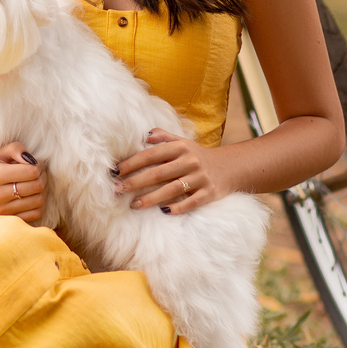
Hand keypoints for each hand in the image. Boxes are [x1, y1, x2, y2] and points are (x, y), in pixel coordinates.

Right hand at [0, 142, 46, 221]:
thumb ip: (16, 149)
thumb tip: (33, 160)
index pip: (31, 172)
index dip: (38, 166)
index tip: (36, 164)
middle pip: (36, 186)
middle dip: (43, 177)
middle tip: (40, 173)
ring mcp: (1, 209)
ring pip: (38, 201)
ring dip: (42, 191)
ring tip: (37, 183)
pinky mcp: (7, 219)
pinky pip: (35, 214)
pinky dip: (38, 205)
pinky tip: (32, 196)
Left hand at [114, 128, 229, 212]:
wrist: (231, 167)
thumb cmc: (197, 156)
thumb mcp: (183, 142)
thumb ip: (163, 137)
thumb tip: (144, 135)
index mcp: (180, 147)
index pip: (151, 155)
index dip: (132, 163)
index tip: (115, 171)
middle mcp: (190, 161)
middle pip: (158, 173)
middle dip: (136, 182)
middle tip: (117, 189)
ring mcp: (200, 178)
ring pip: (172, 189)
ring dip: (151, 198)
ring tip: (134, 205)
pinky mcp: (209, 193)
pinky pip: (192, 202)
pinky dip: (178, 207)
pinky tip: (163, 212)